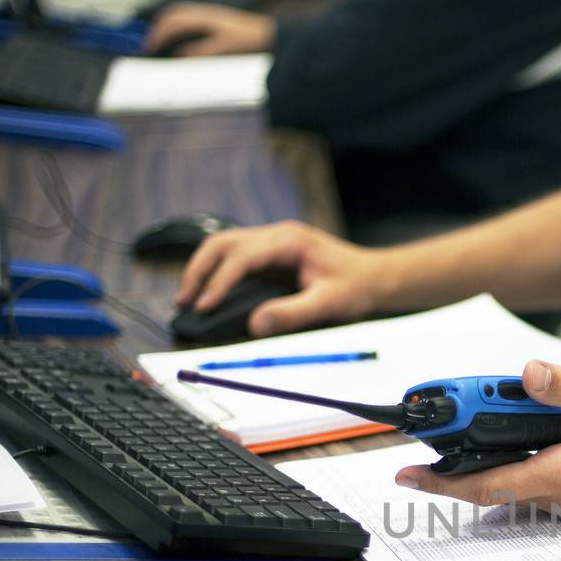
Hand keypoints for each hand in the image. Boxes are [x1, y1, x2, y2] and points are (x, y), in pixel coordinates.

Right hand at [144, 3, 274, 55]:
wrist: (267, 34)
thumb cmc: (247, 42)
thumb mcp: (223, 50)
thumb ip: (201, 52)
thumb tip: (179, 55)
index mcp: (203, 18)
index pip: (174, 23)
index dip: (159, 34)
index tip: (149, 47)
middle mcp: (204, 12)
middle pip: (173, 15)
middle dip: (158, 28)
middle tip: (149, 44)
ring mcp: (209, 14)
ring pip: (180, 14)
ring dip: (166, 25)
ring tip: (159, 40)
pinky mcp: (214, 18)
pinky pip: (189, 17)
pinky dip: (178, 25)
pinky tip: (178, 37)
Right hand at [175, 221, 394, 335]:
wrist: (377, 277)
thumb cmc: (358, 287)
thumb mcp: (329, 305)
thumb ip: (292, 314)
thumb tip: (255, 325)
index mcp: (290, 241)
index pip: (242, 256)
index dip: (219, 281)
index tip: (205, 306)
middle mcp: (278, 235)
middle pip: (223, 243)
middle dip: (199, 270)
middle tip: (183, 302)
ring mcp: (274, 241)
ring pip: (225, 246)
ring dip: (203, 269)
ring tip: (189, 299)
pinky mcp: (273, 253)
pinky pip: (236, 256)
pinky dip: (217, 272)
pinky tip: (209, 293)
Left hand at [394, 361, 560, 511]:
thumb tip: (529, 373)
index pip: (486, 484)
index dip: (440, 481)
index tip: (406, 472)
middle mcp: (559, 494)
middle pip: (488, 487)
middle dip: (451, 465)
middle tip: (424, 438)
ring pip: (508, 484)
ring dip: (479, 462)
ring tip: (461, 429)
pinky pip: (529, 482)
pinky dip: (507, 462)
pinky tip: (510, 436)